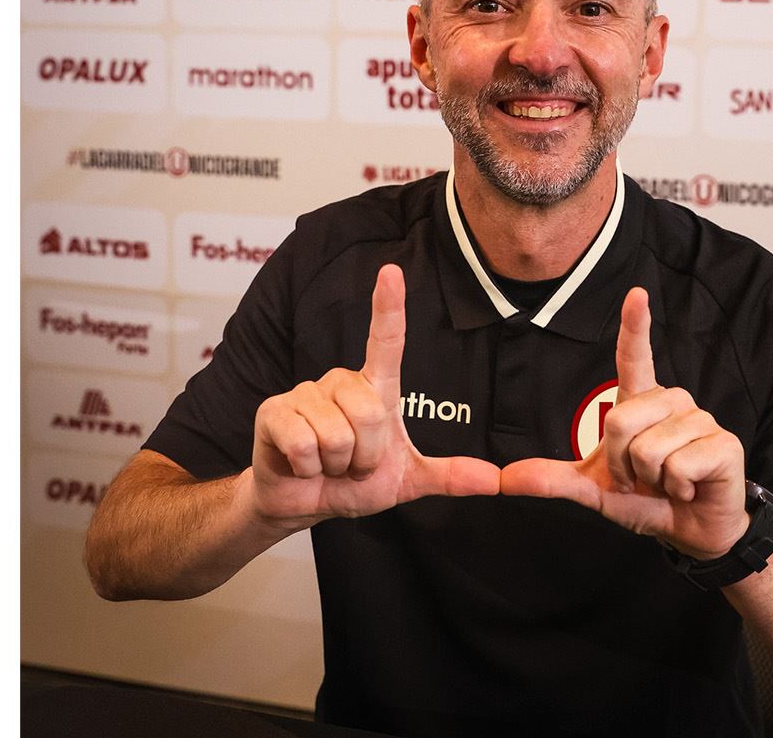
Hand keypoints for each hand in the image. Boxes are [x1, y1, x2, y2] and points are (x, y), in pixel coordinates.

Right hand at [248, 264, 500, 529]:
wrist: (300, 502)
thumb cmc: (351, 482)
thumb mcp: (407, 481)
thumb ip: (452, 477)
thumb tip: (497, 479)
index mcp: (374, 389)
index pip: (386, 341)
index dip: (388, 307)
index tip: (391, 271)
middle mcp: (340, 381)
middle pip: (372, 414)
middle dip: (367, 456)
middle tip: (351, 463)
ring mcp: (305, 393)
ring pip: (338, 434)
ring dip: (336, 465)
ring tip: (325, 463)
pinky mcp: (274, 411)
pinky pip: (305, 444)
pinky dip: (308, 468)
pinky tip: (300, 465)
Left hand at [500, 288, 748, 561]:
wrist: (691, 530)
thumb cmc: (646, 500)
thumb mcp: (594, 491)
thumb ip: (552, 481)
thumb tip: (506, 478)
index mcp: (642, 403)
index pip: (635, 357)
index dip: (634, 326)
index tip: (636, 294)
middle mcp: (672, 401)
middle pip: (619, 421)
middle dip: (621, 464)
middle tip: (642, 478)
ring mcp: (701, 420)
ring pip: (648, 449)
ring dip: (651, 480)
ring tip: (670, 482)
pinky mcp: (723, 444)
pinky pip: (678, 466)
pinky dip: (677, 488)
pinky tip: (690, 488)